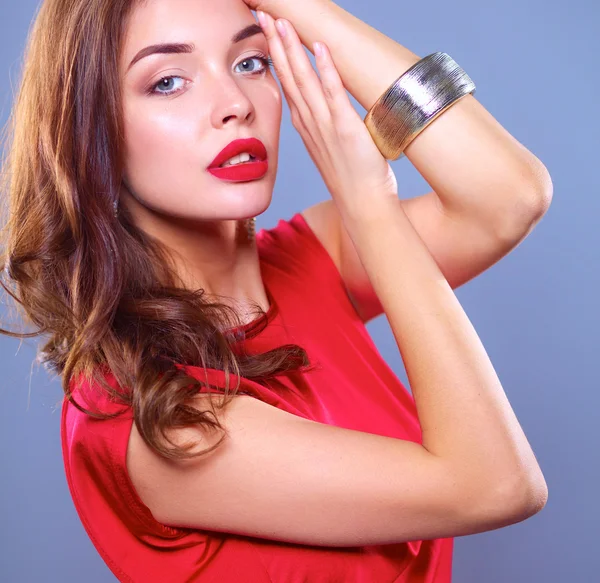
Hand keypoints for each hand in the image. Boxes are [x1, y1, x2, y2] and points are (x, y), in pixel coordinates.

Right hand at [258, 12, 397, 203]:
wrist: (361, 203)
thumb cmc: (350, 177)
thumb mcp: (330, 146)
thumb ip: (323, 124)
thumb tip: (323, 108)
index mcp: (306, 125)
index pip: (287, 83)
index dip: (276, 55)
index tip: (267, 32)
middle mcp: (310, 122)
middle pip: (289, 77)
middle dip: (276, 45)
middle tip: (263, 16)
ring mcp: (326, 125)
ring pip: (304, 81)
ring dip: (293, 50)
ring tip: (281, 23)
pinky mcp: (346, 129)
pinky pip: (334, 95)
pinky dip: (326, 71)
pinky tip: (319, 48)